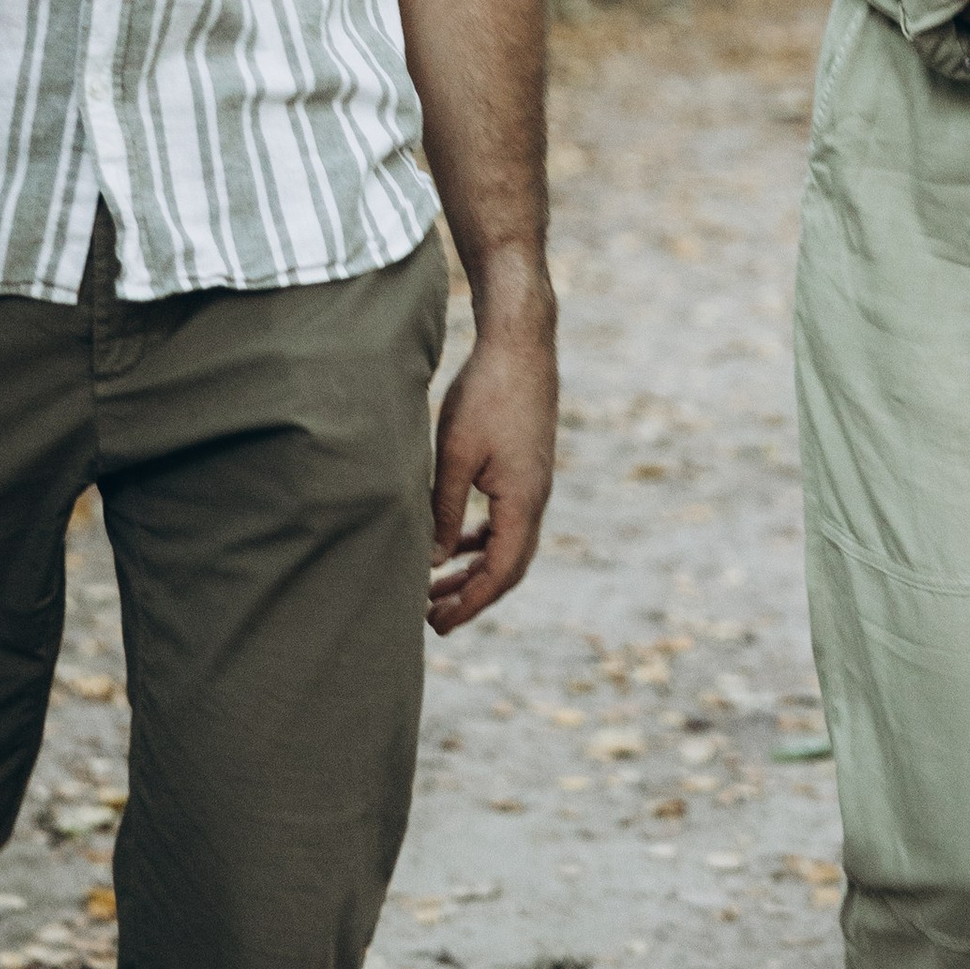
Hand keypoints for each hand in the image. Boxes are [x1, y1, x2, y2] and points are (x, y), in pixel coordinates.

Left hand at [427, 288, 557, 636]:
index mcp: (523, 502)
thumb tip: (435, 561)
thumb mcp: (456, 455)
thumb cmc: (486, 394)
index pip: (500, 573)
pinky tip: (457, 544)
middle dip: (472, 596)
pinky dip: (482, 540)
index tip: (438, 624)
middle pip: (508, 567)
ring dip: (475, 569)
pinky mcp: (526, 468)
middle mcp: (536, 499)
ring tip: (438, 588)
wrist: (521, 344)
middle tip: (433, 619)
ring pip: (508, 545)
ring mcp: (534, 483)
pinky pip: (507, 520)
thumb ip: (444, 511)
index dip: (470, 603)